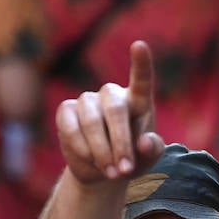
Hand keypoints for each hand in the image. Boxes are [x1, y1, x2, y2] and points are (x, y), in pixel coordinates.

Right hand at [54, 40, 164, 184]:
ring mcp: (87, 101)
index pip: (141, 80)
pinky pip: (71, 127)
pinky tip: (91, 161)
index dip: (141, 64)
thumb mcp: (148, 159)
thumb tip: (144, 142)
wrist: (103, 172)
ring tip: (111, 172)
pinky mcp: (66, 111)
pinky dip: (83, 149)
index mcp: (137, 101)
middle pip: (115, 110)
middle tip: (125, 170)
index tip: (139, 45)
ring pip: (92, 121)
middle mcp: (111, 95)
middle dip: (121, 143)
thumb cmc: (132, 160)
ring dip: (102, 152)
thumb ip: (153, 150)